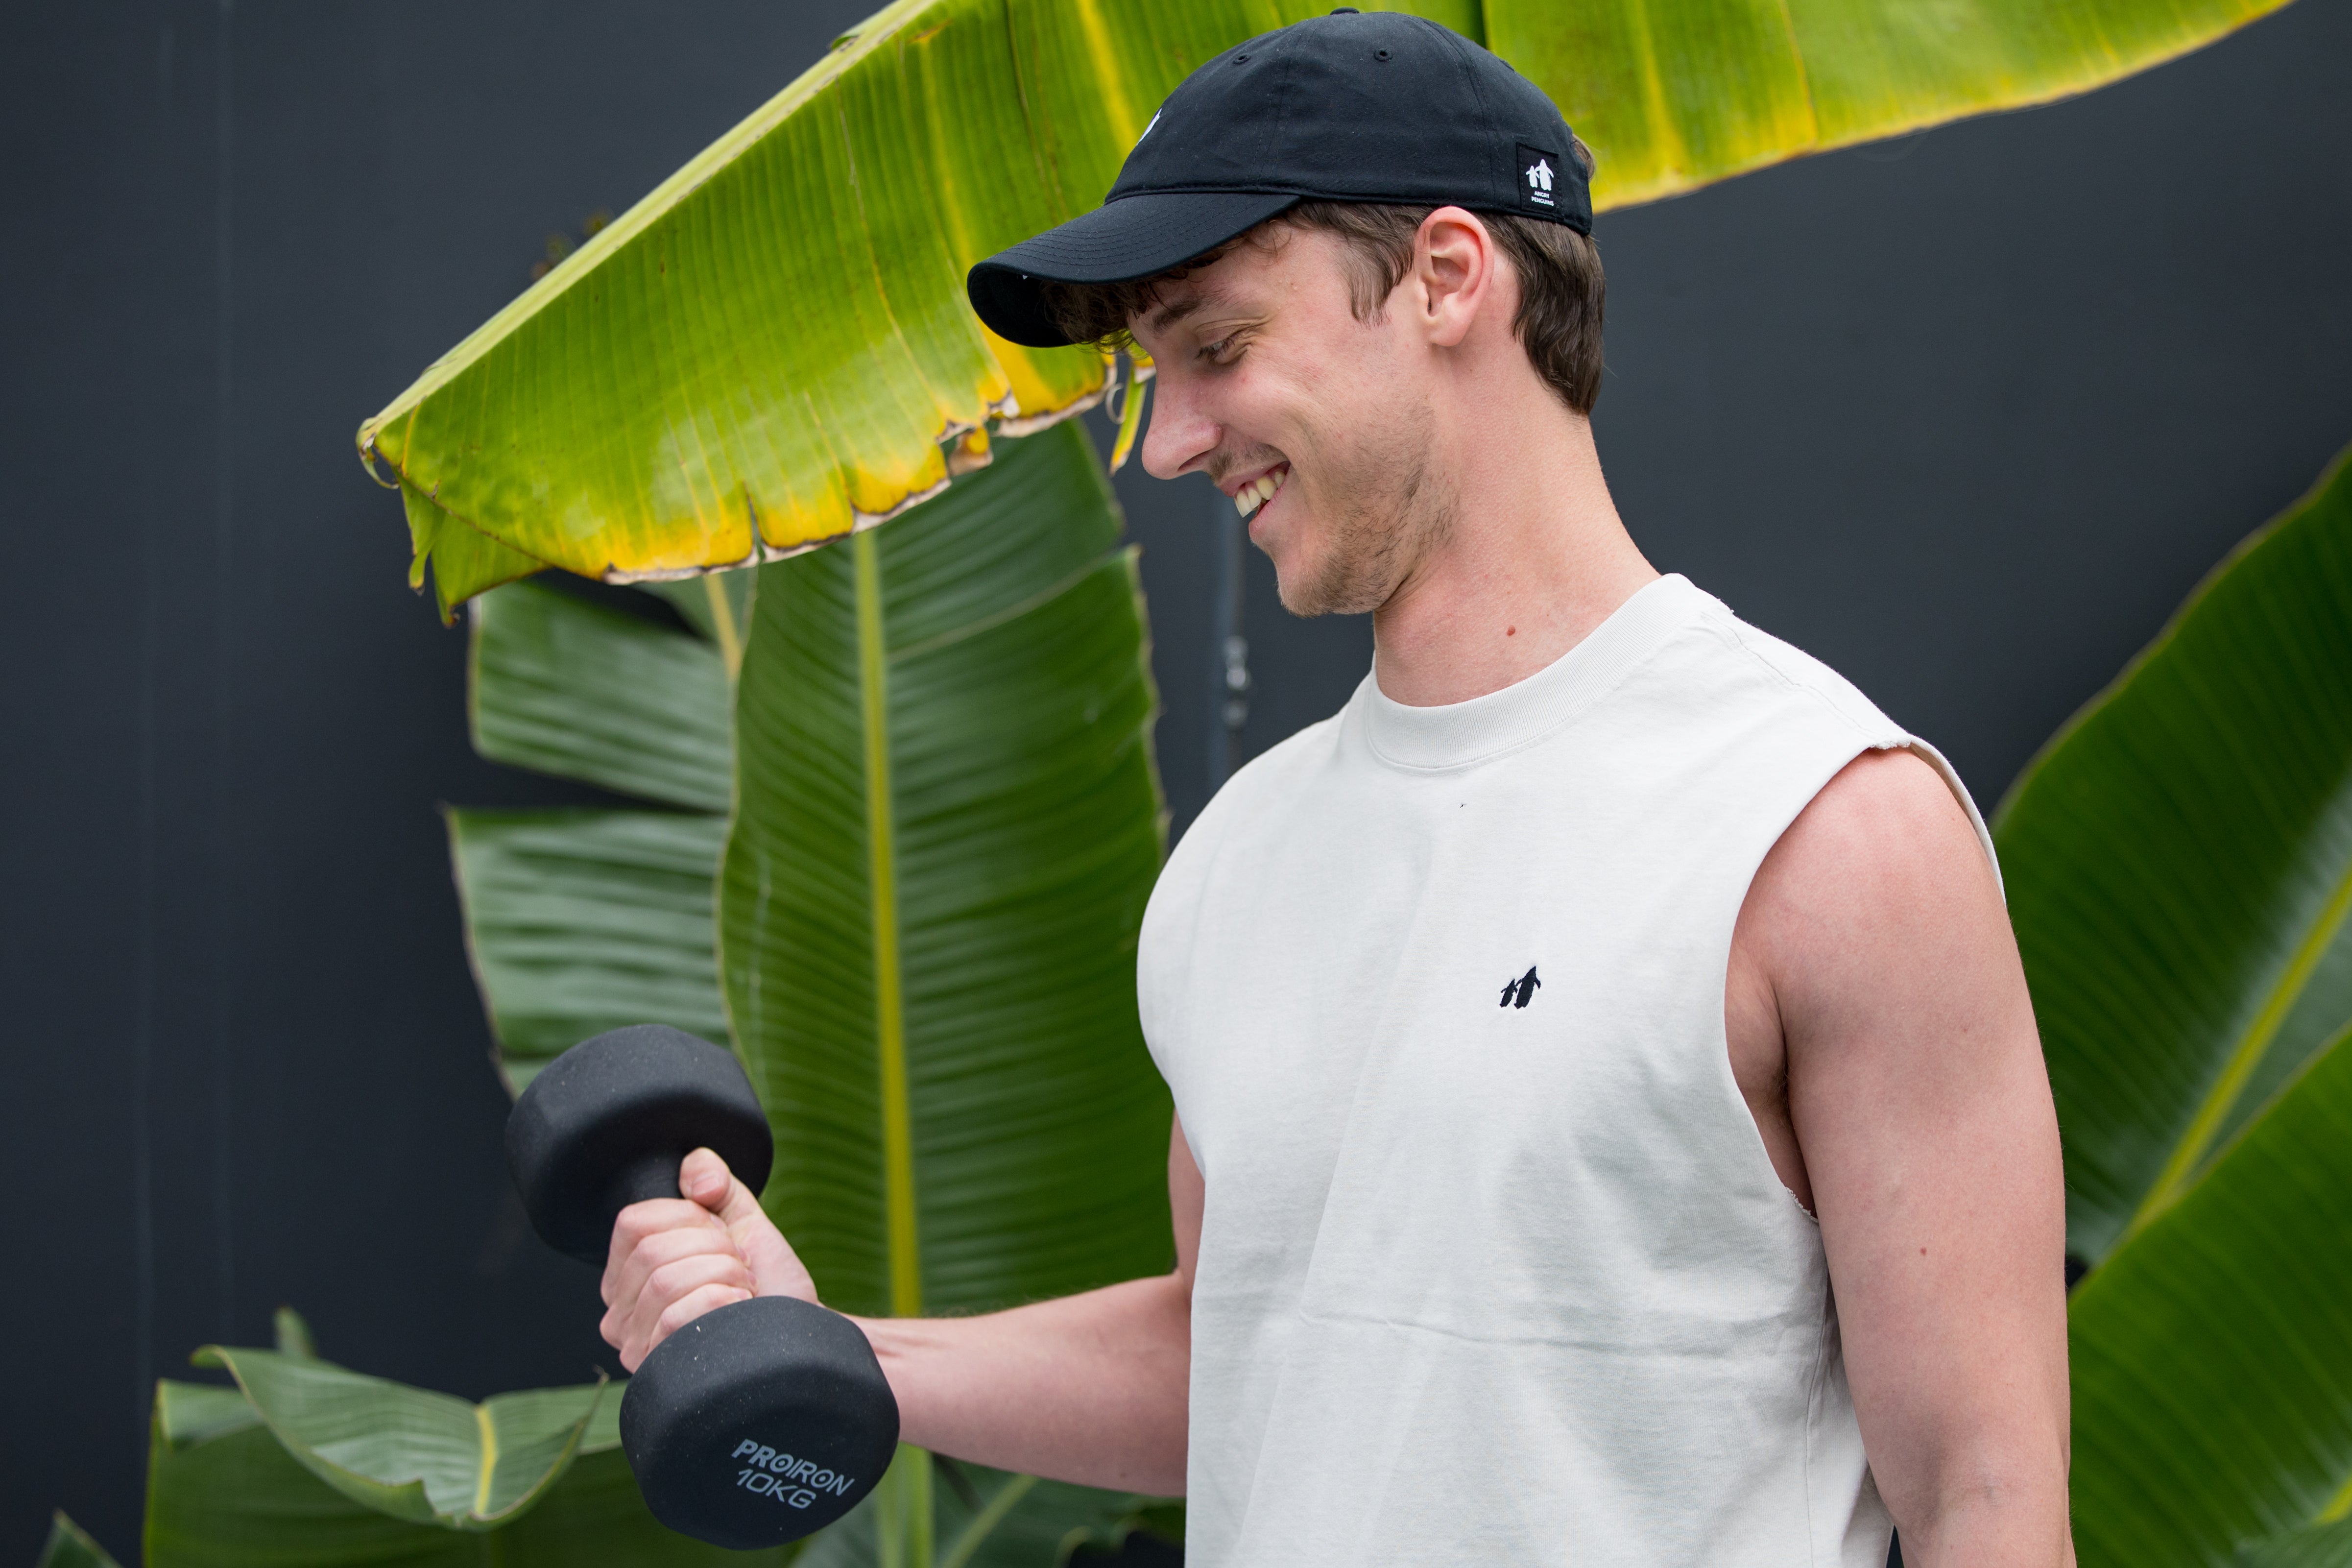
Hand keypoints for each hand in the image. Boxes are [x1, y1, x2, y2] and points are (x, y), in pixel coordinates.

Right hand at [599, 1147, 817, 1370]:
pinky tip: (739, 1310)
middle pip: (651, 1251)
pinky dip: (722, 1302)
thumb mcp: (740, 1217)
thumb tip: (700, 1182)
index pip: (633, 1223)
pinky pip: (677, 1317)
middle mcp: (618, 1314)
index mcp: (627, 1273)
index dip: (689, 1218)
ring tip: (743, 1290)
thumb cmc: (766, 1282)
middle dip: (713, 1248)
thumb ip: (712, 1179)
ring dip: (722, 1275)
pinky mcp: (660, 1369)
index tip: (723, 1235)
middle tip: (740, 1267)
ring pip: (664, 1282)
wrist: (796, 1332)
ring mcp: (635, 1346)